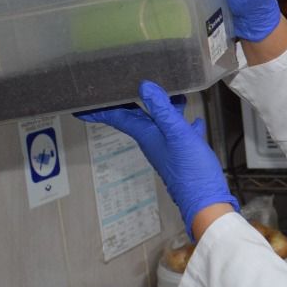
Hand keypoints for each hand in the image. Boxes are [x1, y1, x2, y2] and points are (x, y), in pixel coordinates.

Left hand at [76, 82, 237, 235]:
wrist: (205, 200)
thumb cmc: (191, 170)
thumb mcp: (177, 134)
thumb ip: (162, 110)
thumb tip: (144, 86)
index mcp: (147, 135)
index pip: (118, 118)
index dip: (100, 111)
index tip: (81, 108)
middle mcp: (153, 141)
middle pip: (136, 117)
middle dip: (128, 102)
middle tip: (119, 88)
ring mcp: (167, 148)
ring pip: (159, 122)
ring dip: (161, 107)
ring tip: (169, 91)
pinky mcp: (182, 154)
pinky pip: (179, 133)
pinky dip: (183, 123)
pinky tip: (194, 119)